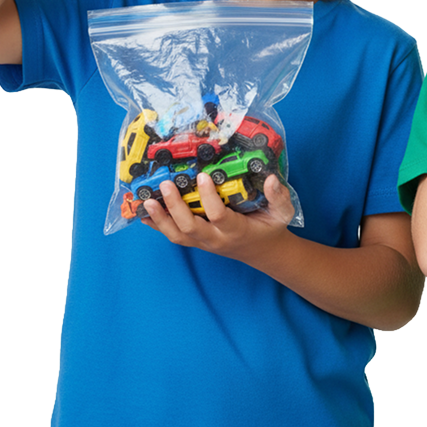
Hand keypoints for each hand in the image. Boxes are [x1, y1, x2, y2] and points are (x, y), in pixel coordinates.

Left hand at [141, 173, 294, 261]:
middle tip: (166, 185)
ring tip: (147, 200)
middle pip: (190, 227)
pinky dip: (157, 224)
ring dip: (160, 218)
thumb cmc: (270, 229)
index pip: (218, 215)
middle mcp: (216, 238)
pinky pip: (174, 235)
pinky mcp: (196, 241)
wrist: (262, 251)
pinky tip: (144, 212)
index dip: (209, 198)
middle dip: (175, 207)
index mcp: (236, 230)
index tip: (204, 176)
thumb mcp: (282, 213)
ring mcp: (204, 242)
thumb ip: (278, 197)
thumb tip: (271, 178)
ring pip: (177, 235)